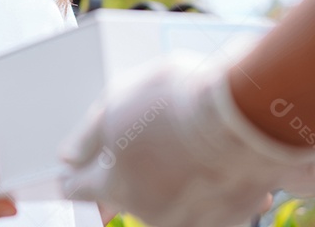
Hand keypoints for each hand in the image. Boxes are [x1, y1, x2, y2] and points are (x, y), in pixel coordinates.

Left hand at [57, 51, 314, 226]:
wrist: (247, 114)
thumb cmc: (182, 101)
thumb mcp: (118, 100)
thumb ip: (88, 135)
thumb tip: (67, 157)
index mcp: (117, 185)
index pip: (80, 189)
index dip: (76, 174)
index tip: (77, 167)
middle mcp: (151, 212)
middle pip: (131, 193)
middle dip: (137, 169)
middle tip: (156, 135)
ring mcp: (192, 219)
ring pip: (173, 200)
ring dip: (177, 178)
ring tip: (193, 140)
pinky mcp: (231, 218)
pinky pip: (214, 203)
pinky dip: (215, 185)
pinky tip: (222, 157)